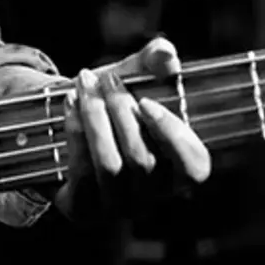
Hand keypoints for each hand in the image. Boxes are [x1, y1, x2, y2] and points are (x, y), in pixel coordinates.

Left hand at [53, 38, 210, 224]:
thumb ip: (155, 60)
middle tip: (105, 78)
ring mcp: (118, 207)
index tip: (146, 102)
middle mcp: (151, 197)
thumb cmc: (113, 101)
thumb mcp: (135, 76)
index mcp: (176, 170)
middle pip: (142, 160)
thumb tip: (168, 55)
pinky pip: (82, 172)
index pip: (194, 168)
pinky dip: (75, 132)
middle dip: (120, 111)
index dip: (174, 137)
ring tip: (84, 85)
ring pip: (111, 166)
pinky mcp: (84, 209)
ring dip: (95, 118)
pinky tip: (70, 103)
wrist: (69, 122)